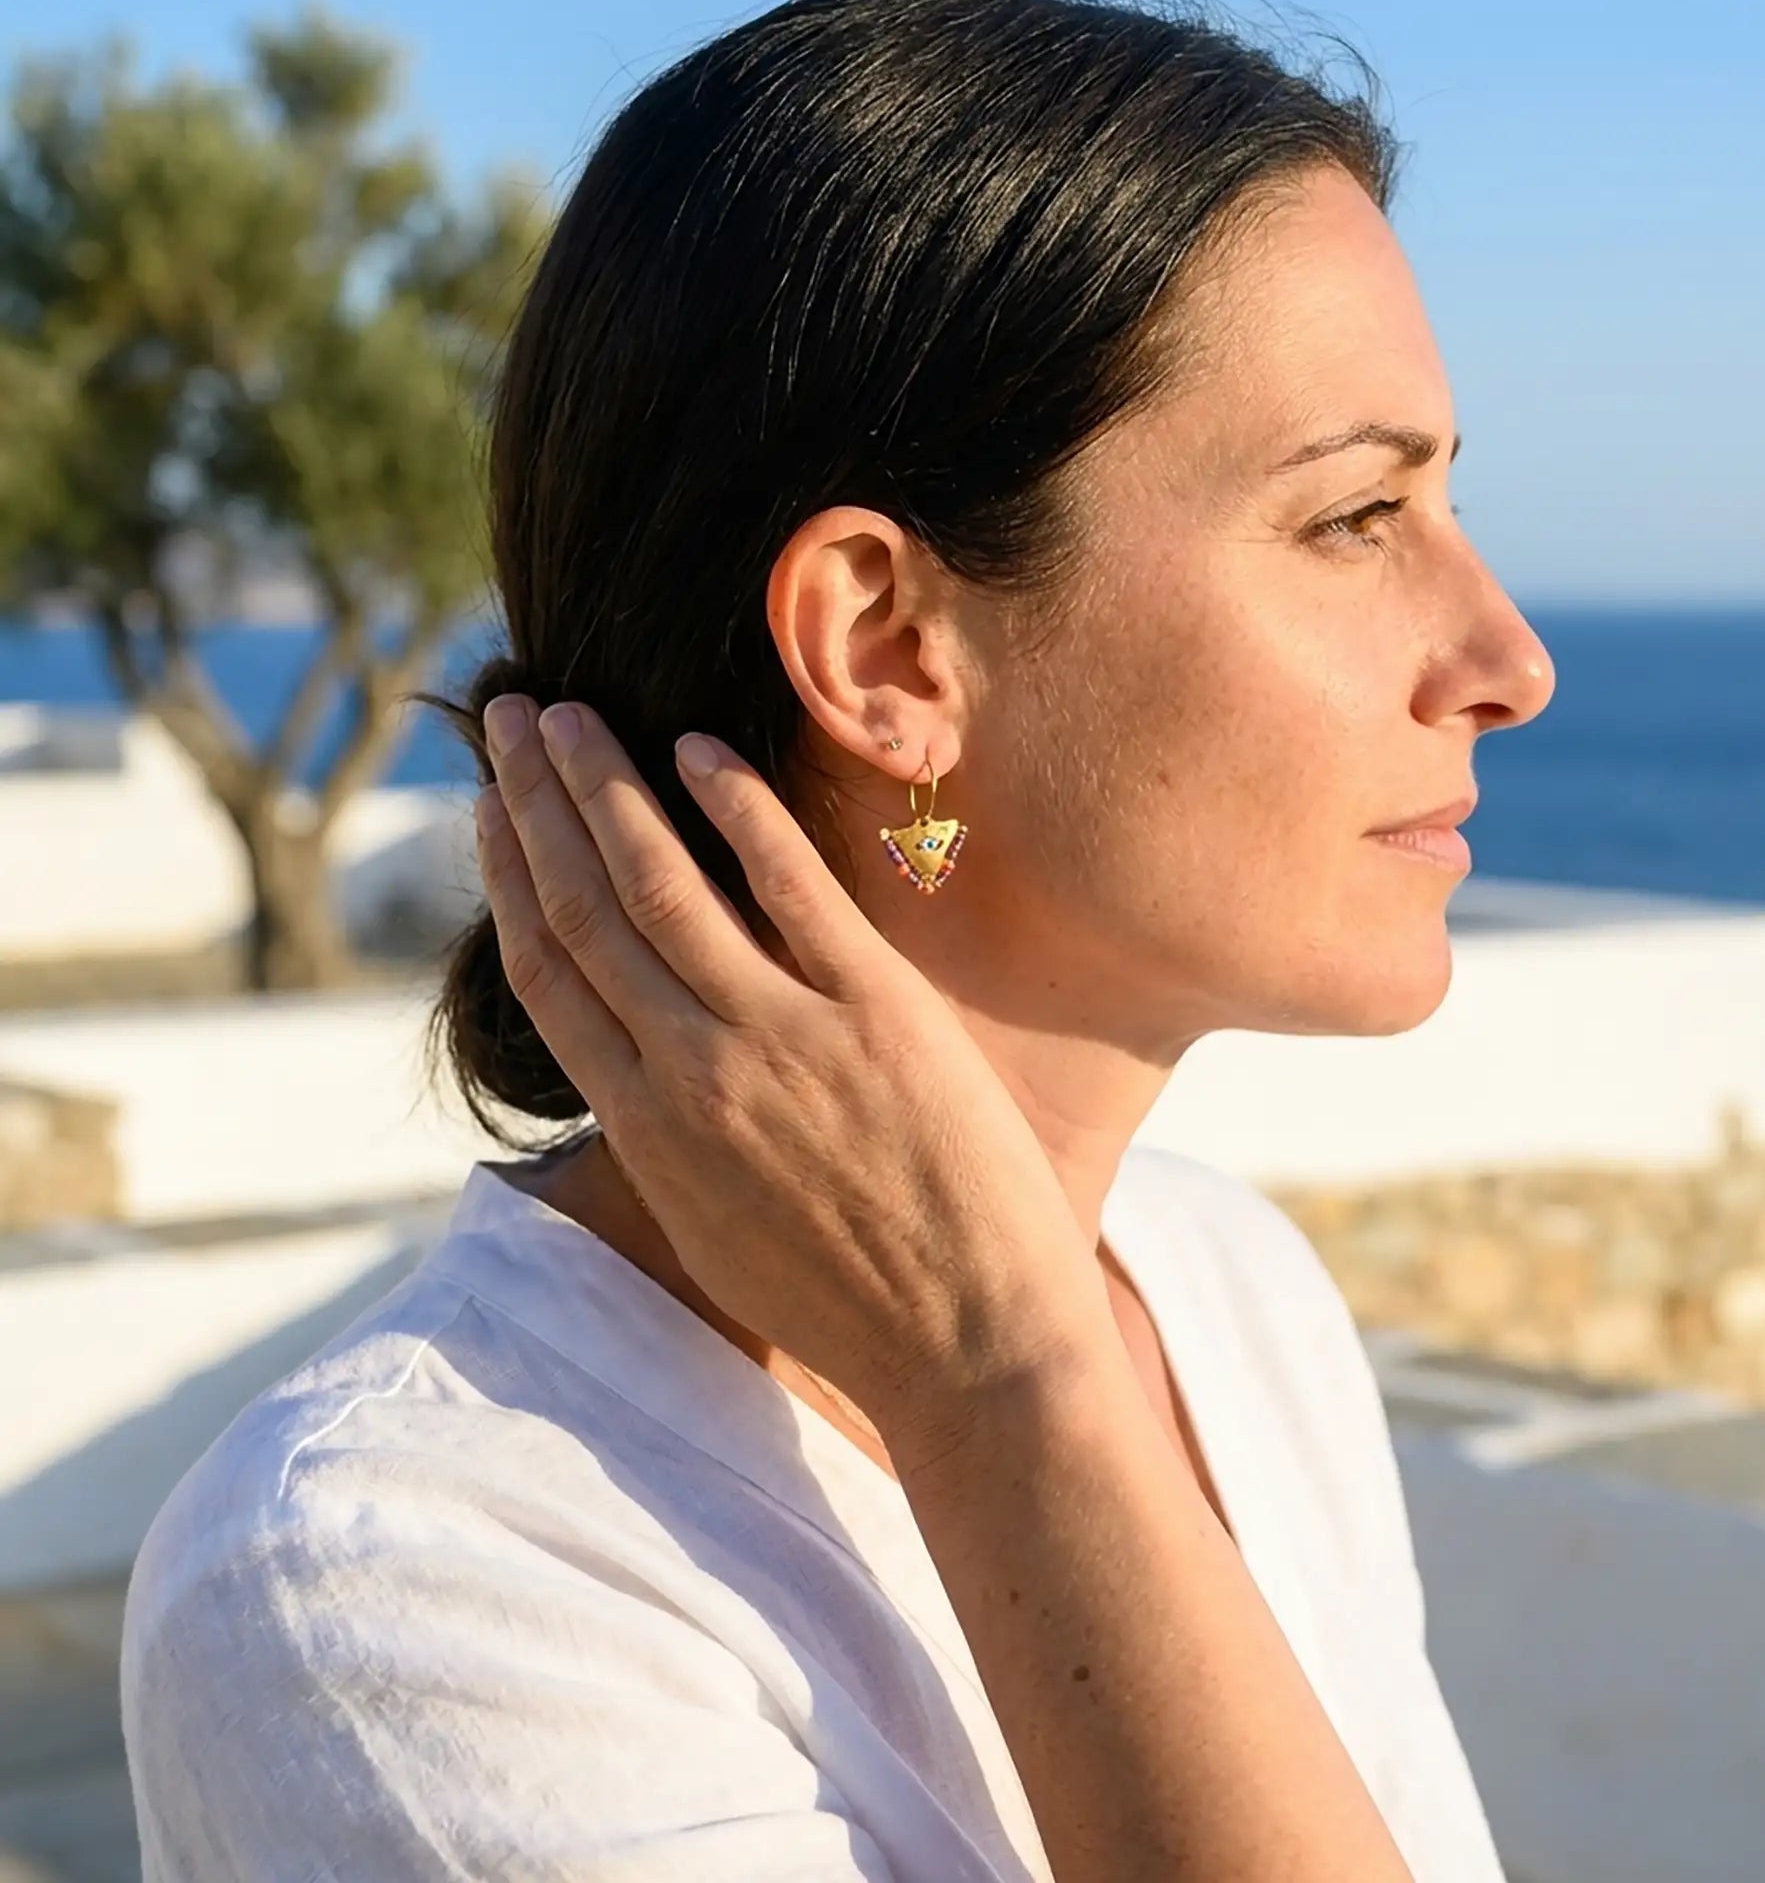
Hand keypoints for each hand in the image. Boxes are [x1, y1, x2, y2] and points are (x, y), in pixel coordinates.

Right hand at [473, 697, 1105, 1449]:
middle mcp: (692, 1075)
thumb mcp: (721, 1234)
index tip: (488, 810)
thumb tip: (641, 1067)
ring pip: (659, 884)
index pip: (549, 975)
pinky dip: (736, 813)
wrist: (974, 1353)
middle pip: (585, 908)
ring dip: (606, 784)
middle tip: (510, 715)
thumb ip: (671, 1141)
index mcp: (647, 1133)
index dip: (510, 878)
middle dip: (537, 800)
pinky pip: (789, 886)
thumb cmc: (854, 1306)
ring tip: (572, 712)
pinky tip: (699, 753)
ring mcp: (781, 1037)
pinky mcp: (875, 1012)